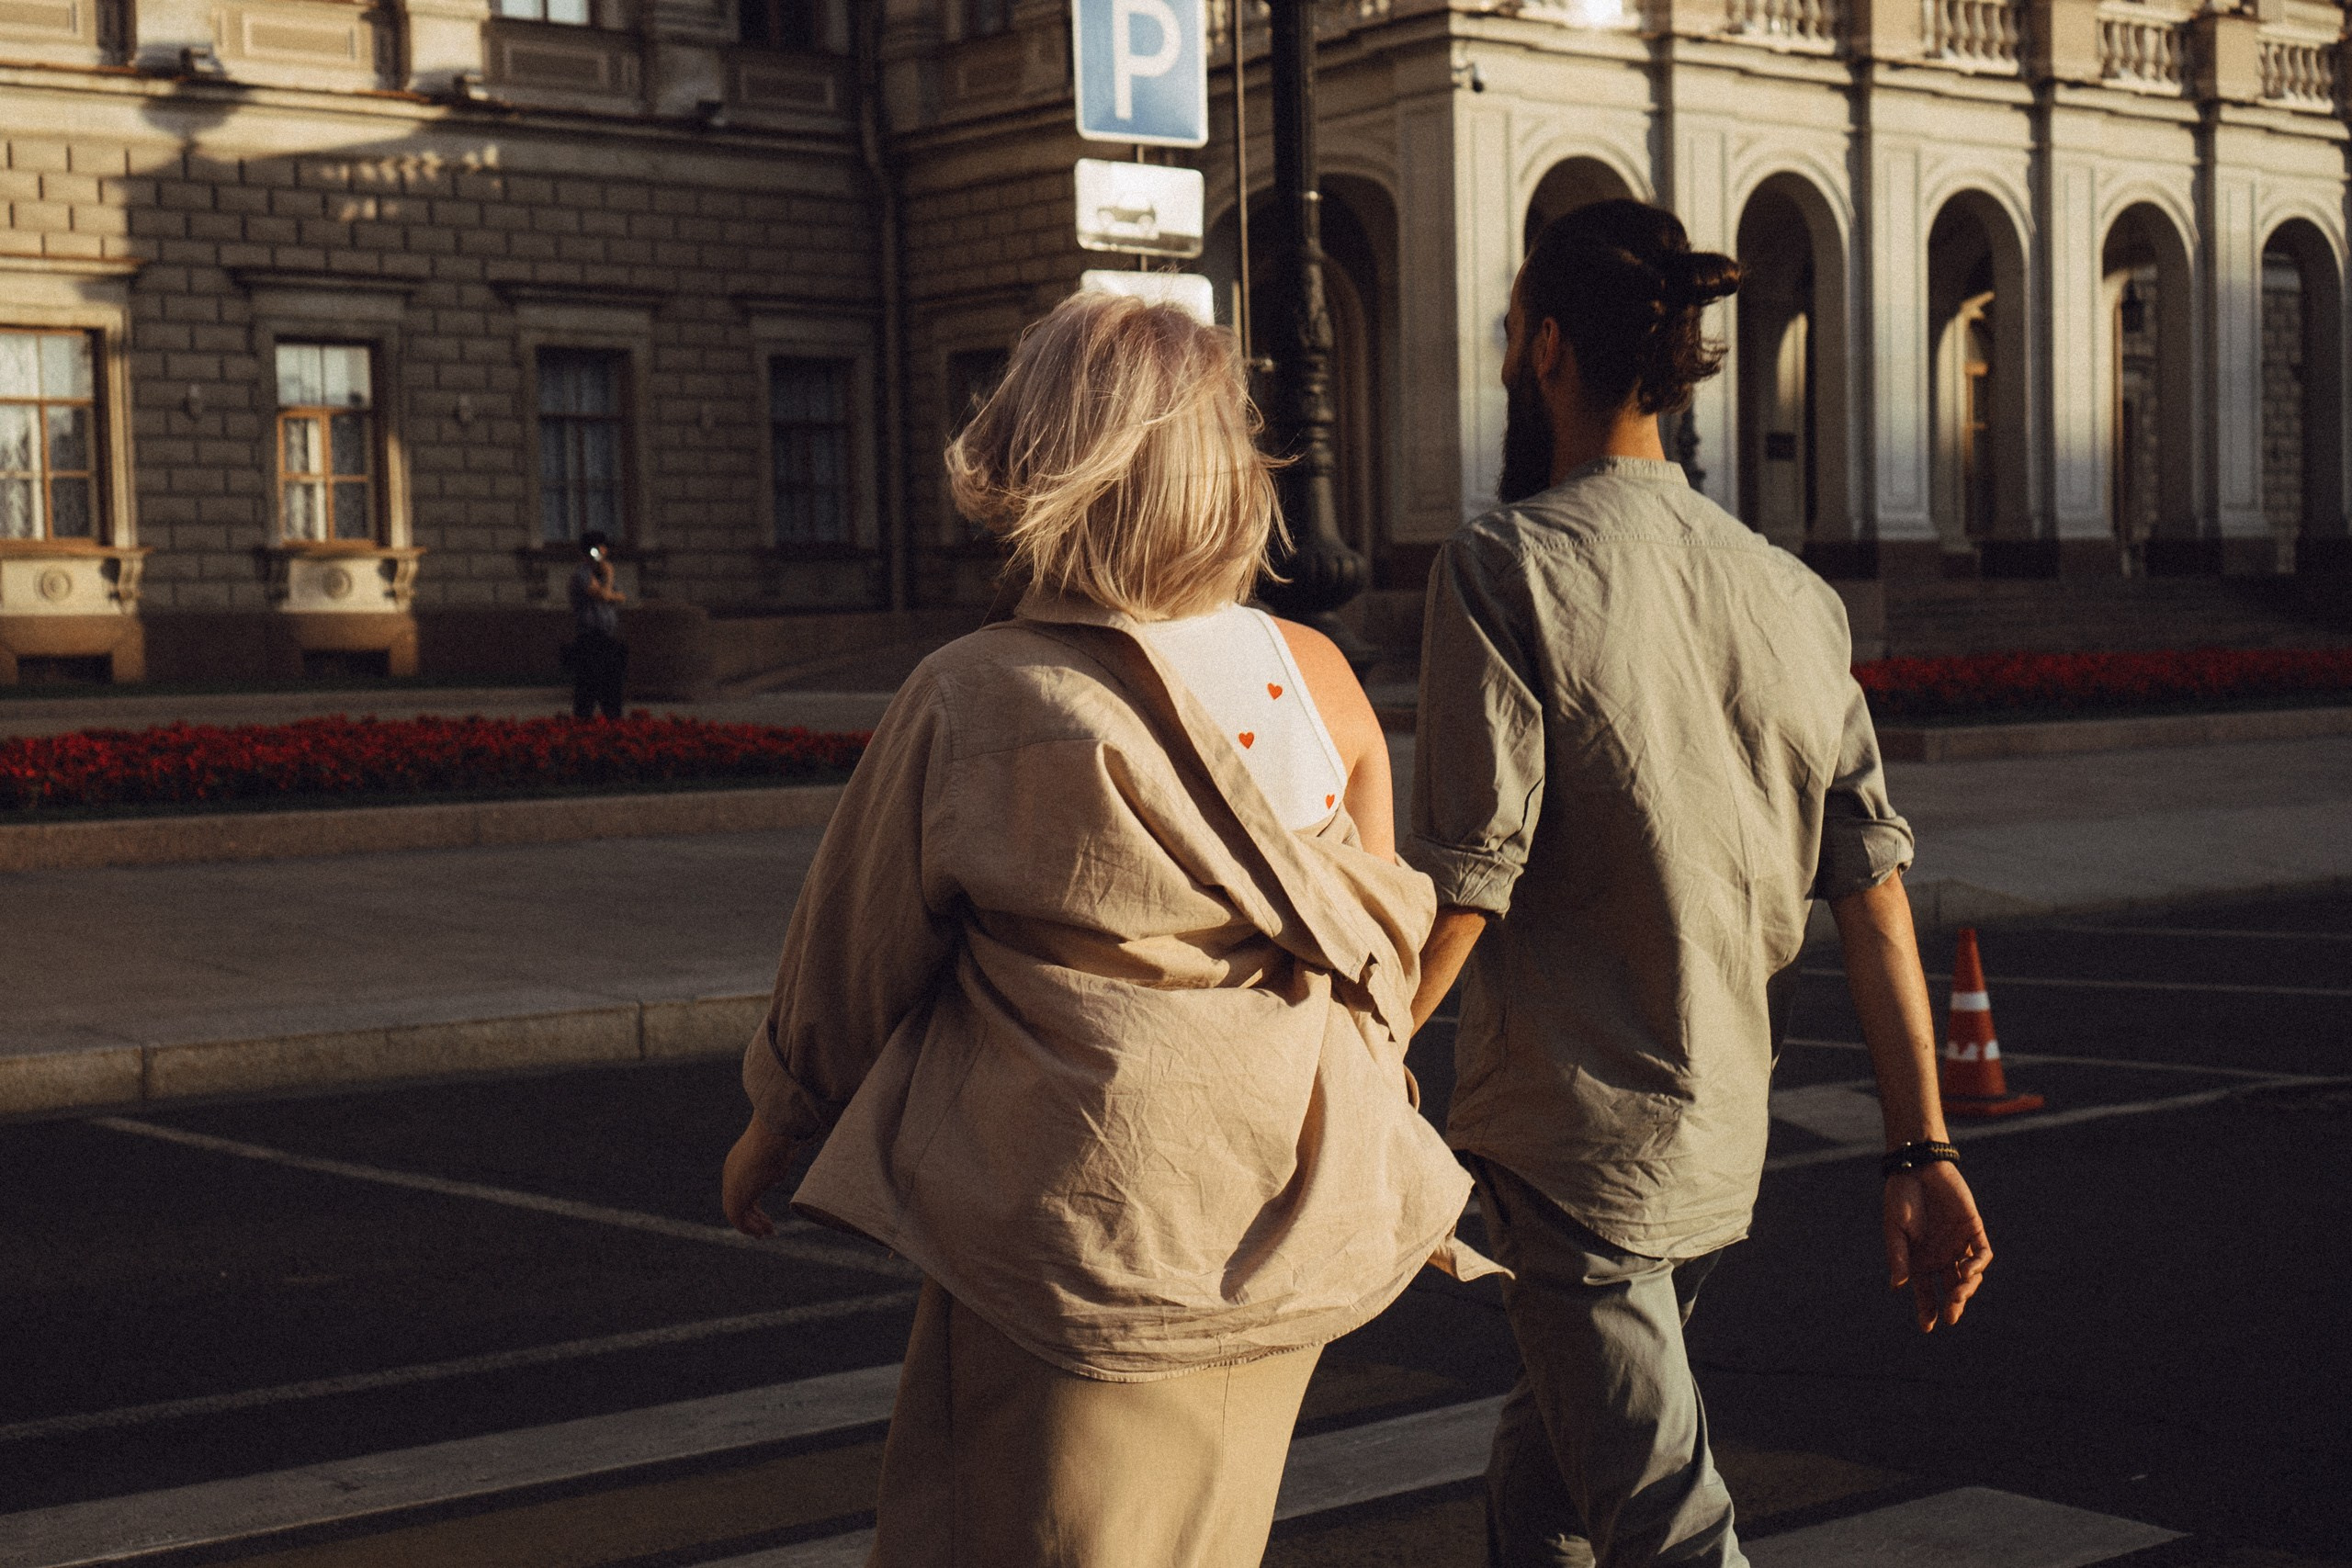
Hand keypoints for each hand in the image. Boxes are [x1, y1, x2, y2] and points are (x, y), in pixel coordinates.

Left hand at [721, 1114, 798, 1237]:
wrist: (771, 1136)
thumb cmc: (780, 1139)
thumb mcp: (779, 1154)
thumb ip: (775, 1167)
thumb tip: (777, 1178)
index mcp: (739, 1162)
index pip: (743, 1188)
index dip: (754, 1202)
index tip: (767, 1212)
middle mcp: (731, 1175)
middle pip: (737, 1202)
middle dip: (752, 1217)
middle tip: (767, 1228)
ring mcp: (731, 1185)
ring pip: (735, 1213)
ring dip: (752, 1226)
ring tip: (768, 1233)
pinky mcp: (736, 1196)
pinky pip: (738, 1219)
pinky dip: (750, 1228)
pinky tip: (764, 1232)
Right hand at [1882, 1161, 1991, 1332]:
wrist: (1919, 1167)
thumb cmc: (1901, 1197)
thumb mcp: (1895, 1229)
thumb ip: (1898, 1256)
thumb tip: (1898, 1286)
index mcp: (1919, 1259)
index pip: (1925, 1292)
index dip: (1926, 1310)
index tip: (1927, 1327)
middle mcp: (1940, 1256)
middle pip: (1950, 1289)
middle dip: (1952, 1306)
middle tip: (1951, 1316)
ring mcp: (1958, 1244)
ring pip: (1968, 1276)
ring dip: (1965, 1290)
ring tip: (1958, 1297)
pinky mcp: (1973, 1230)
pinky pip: (1981, 1254)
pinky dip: (1977, 1266)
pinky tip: (1968, 1272)